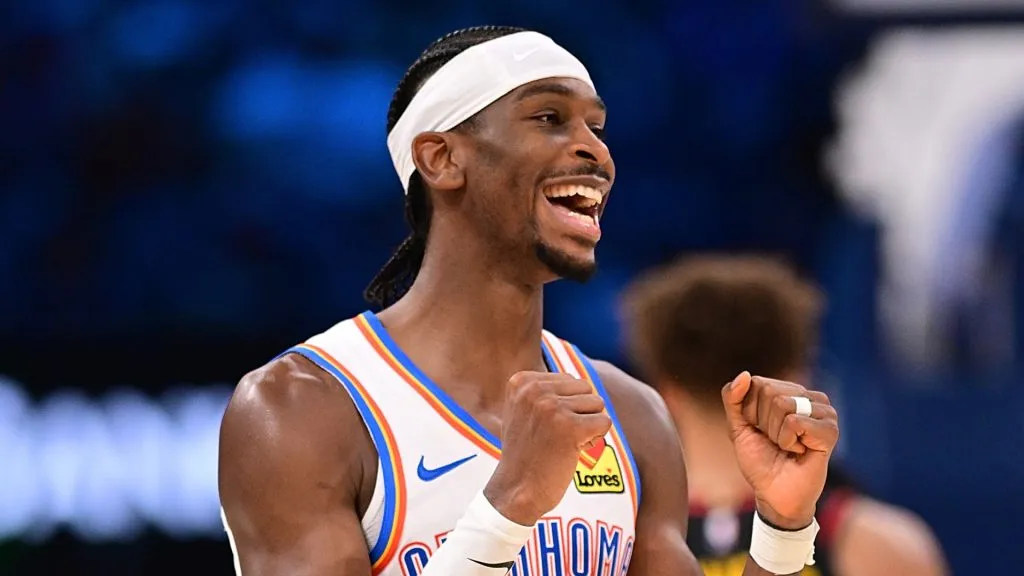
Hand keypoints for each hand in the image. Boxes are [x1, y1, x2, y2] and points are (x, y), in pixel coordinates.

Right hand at [485, 371, 610, 525]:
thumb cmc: (527, 452)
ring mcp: (551, 408)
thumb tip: (583, 383)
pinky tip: (573, 451)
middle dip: (580, 413)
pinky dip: (596, 439)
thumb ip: (547, 390)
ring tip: (563, 444)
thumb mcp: (525, 410)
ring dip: (587, 427)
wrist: (516, 490)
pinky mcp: (570, 427)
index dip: (566, 406)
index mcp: (522, 381)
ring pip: (597, 404)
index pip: (570, 380)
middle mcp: (534, 390)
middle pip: (585, 389)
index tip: (545, 427)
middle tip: (557, 437)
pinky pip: (604, 422)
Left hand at [721, 372, 838, 529]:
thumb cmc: (759, 460)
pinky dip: (787, 441)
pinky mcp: (830, 429)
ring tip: (787, 447)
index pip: (757, 383)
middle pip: (769, 392)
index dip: (750, 411)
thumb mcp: (738, 426)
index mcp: (788, 391)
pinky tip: (799, 451)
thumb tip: (744, 374)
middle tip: (775, 442)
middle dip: (762, 422)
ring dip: (775, 433)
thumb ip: (733, 398)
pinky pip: (795, 422)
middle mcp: (808, 396)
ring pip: (782, 404)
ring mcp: (823, 411)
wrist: (774, 494)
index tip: (759, 430)